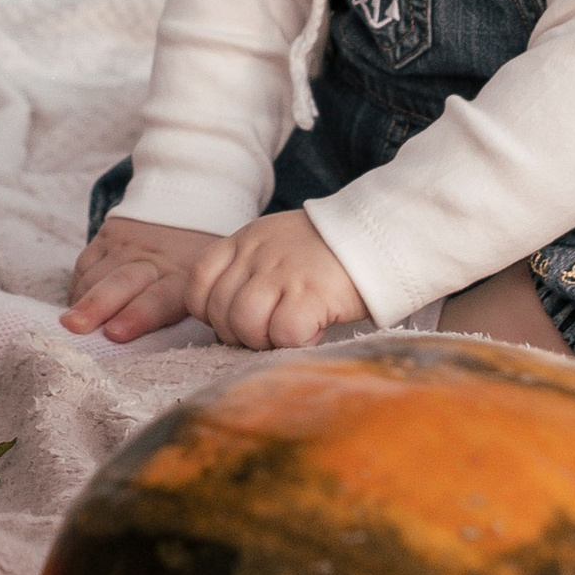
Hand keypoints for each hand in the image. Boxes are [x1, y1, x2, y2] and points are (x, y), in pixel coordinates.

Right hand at [65, 212, 224, 343]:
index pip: (159, 299)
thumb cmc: (200, 265)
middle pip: (121, 284)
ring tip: (70, 323)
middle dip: (97, 306)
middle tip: (75, 326)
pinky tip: (76, 305)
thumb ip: (194, 315)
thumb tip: (167, 358)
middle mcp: (155, 259)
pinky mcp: (109, 233)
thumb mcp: (210, 285)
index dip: (137, 317)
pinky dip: (78, 287)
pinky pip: (85, 263)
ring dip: (81, 301)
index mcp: (184, 277)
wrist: (193, 208)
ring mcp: (129, 244)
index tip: (115, 334)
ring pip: (97, 275)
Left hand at [186, 210, 366, 350]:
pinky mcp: (311, 292)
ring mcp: (282, 272)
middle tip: (270, 331)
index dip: (210, 312)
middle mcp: (257, 255)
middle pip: (218, 311)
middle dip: (239, 334)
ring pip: (244, 324)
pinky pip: (283, 333)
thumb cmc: (326, 251)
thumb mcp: (276, 245)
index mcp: (244, 241)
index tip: (237, 319)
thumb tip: (229, 322)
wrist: (378, 233)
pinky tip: (313, 330)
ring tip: (289, 332)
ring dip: (264, 341)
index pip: (197, 283)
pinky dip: (296, 341)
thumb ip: (248, 271)